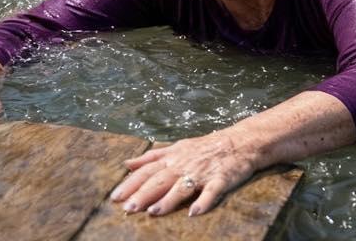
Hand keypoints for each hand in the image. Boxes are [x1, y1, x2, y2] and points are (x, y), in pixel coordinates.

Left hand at [110, 130, 256, 217]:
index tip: (115, 197)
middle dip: (144, 194)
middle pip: (161, 179)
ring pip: (183, 186)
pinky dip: (203, 202)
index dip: (131, 183)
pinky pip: (211, 191)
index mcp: (174, 156)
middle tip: (128, 209)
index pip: (148, 170)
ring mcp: (203, 171)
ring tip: (154, 212)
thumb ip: (152, 157)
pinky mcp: (221, 179)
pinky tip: (194, 213)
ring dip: (168, 199)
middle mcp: (185, 163)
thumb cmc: (205, 147)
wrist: (240, 141)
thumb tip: (127, 164)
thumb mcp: (177, 147)